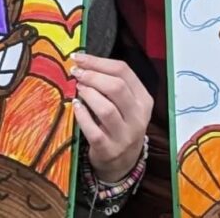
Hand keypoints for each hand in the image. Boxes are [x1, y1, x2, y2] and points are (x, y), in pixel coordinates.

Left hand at [71, 53, 151, 182]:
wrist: (121, 162)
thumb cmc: (119, 124)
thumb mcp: (126, 104)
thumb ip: (111, 83)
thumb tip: (83, 62)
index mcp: (144, 100)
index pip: (124, 72)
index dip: (98, 61)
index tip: (79, 57)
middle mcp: (138, 118)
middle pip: (116, 88)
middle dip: (93, 76)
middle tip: (76, 73)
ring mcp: (125, 136)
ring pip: (107, 109)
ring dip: (88, 94)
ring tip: (78, 88)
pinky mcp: (109, 149)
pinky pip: (93, 130)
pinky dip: (82, 115)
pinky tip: (75, 106)